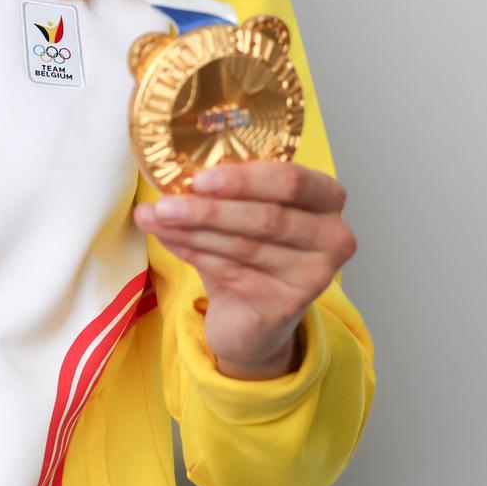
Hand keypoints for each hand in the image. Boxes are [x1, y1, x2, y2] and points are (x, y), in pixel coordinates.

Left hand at [133, 161, 355, 379]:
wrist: (253, 316)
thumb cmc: (252, 250)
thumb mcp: (244, 209)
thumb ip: (224, 189)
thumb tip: (169, 169)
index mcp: (326, 197)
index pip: (292, 180)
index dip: (244, 179)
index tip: (198, 178)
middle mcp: (332, 236)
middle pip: (267, 217)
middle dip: (209, 209)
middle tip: (166, 202)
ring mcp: (314, 274)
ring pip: (244, 245)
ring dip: (191, 230)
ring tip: (154, 218)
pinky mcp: (288, 305)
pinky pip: (231, 272)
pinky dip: (192, 252)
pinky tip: (167, 239)